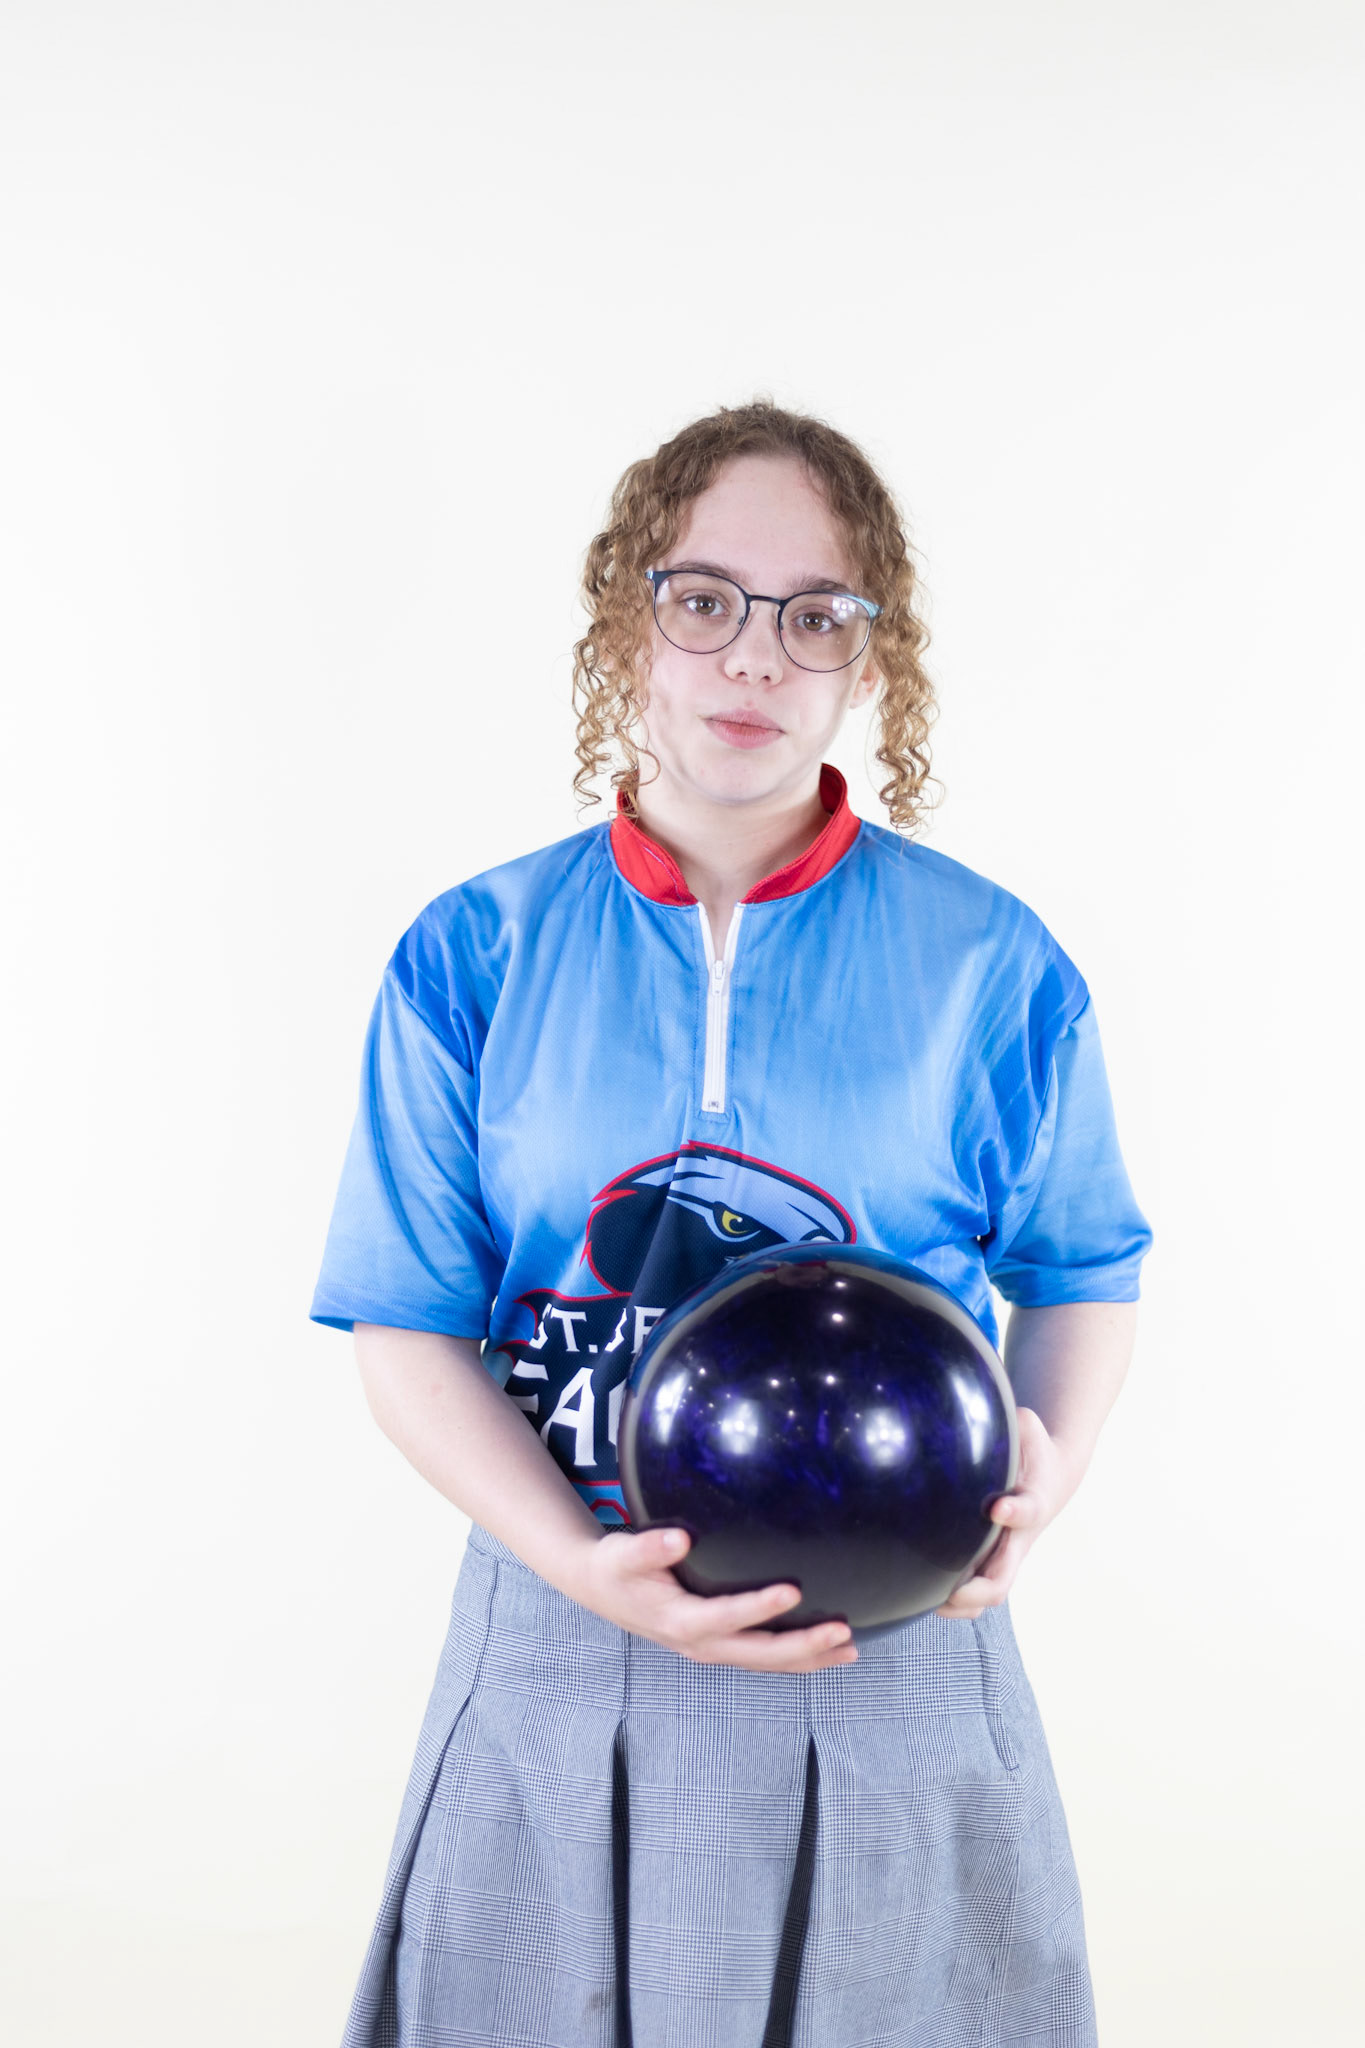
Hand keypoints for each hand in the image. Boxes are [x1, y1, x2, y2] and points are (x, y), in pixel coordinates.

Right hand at [569, 1525, 859, 1672]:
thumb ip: (649, 1547)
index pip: (725, 1618)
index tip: (792, 1591)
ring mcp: (712, 1649)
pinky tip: (827, 1648)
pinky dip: (796, 1658)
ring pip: (766, 1661)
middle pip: (758, 1653)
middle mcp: (699, 1644)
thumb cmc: (616, 1567)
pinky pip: (763, 1656)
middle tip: (843, 1633)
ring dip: (809, 1659)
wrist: (603, 1589)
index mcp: (679, 1620)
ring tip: (850, 1648)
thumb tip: (679, 1538)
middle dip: (802, 1647)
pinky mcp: (720, 1645)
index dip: (758, 1608)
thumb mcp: (622, 1553)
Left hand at [935, 1406, 1072, 1620]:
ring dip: (959, 1604)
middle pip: (1003, 1579)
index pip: (1028, 1510)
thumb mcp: (1026, 1426)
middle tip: (946, 1589)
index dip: (1015, 1513)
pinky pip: (974, 1593)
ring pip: (987, 1595)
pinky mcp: (991, 1560)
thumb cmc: (1032, 1447)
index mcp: (1033, 1501)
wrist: (1051, 1476)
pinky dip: (953, 1601)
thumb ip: (1006, 1421)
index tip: (999, 1508)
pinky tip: (916, 1594)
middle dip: (975, 1590)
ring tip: (924, 1600)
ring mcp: (1006, 1556)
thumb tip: (971, 1402)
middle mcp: (1019, 1539)